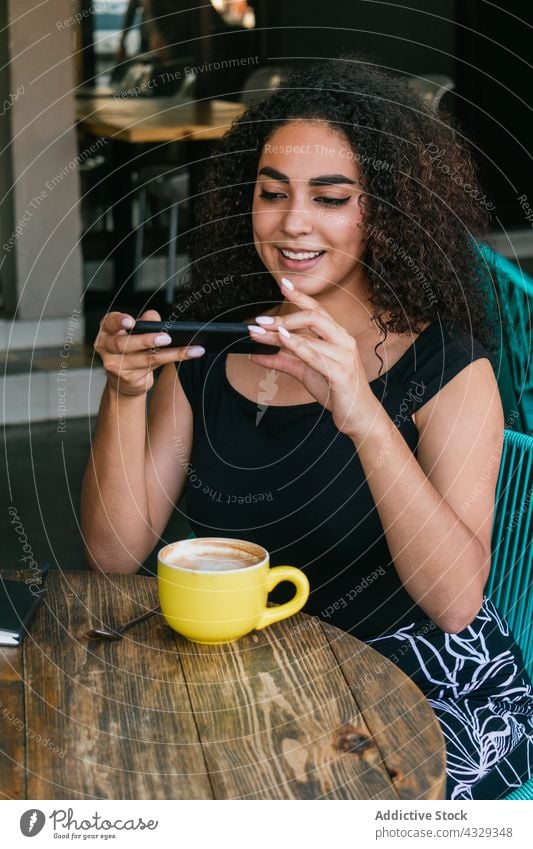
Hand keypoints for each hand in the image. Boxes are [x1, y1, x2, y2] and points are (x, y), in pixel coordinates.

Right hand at [94, 310, 204, 396]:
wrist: (124, 380)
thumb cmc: (131, 349)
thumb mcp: (136, 332)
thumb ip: (145, 322)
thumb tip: (155, 319)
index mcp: (107, 331)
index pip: (109, 323)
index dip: (119, 321)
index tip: (131, 322)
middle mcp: (107, 348)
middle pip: (124, 344)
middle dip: (146, 340)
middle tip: (166, 337)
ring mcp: (116, 366)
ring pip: (145, 358)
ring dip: (170, 353)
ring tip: (187, 348)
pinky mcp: (129, 378)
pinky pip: (154, 367)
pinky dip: (174, 359)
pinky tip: (191, 353)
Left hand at [248, 280, 377, 436]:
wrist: (359, 417)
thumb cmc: (336, 391)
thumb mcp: (305, 373)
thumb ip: (282, 362)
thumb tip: (256, 355)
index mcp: (337, 337)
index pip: (317, 310)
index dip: (300, 295)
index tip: (282, 283)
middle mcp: (343, 341)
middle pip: (315, 317)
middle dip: (285, 316)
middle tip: (260, 321)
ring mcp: (344, 356)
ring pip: (311, 336)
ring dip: (282, 333)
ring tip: (260, 333)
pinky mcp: (341, 373)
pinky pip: (316, 355)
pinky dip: (298, 346)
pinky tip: (283, 340)